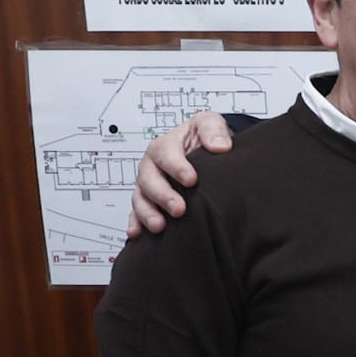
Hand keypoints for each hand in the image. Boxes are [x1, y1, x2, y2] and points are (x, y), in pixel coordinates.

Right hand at [127, 110, 232, 234]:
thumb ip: (213, 130)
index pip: (166, 154)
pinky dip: (135, 222)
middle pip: (149, 179)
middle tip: (179, 209)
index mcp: (165, 146)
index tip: (191, 179)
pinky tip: (138, 233)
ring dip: (147, 212)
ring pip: (141, 197)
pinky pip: (137, 212)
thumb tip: (220, 146)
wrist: (205, 152)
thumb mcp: (209, 124)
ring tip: (160, 226)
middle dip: (162, 195)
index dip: (176, 166)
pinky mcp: (150, 200)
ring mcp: (149, 184)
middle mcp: (153, 165)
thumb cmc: (203, 138)